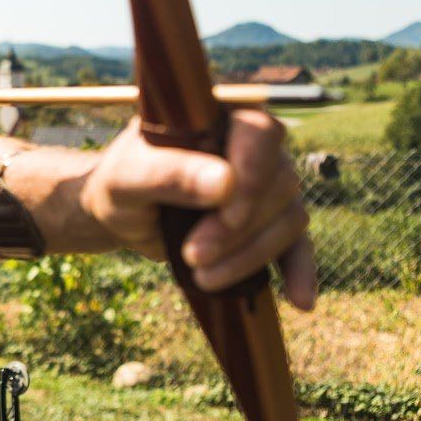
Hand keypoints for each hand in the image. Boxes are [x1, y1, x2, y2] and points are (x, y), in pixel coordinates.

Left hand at [80, 110, 315, 310]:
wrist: (120, 216)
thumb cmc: (120, 185)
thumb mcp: (129, 178)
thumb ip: (169, 174)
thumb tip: (226, 183)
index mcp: (218, 120)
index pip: (260, 134)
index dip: (253, 174)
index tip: (225, 213)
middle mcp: (250, 149)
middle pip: (278, 185)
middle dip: (238, 229)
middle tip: (194, 256)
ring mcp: (264, 188)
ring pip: (289, 218)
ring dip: (251, 255)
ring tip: (203, 277)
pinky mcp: (266, 226)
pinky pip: (297, 246)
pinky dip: (300, 271)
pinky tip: (300, 301)